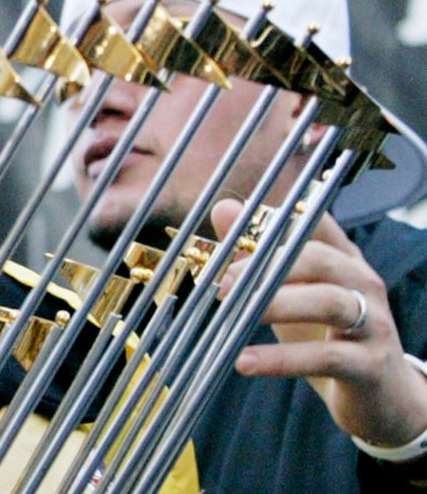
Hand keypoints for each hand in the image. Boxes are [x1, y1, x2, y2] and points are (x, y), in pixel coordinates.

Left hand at [213, 199, 426, 446]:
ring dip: (275, 305)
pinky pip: (325, 358)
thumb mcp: (291, 293)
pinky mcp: (370, 364)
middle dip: (267, 266)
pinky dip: (282, 359)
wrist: (382, 396)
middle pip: (319, 259)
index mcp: (344, 259)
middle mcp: (363, 284)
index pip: (315, 223)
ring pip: (328, 303)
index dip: (274, 221)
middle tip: (222, 281)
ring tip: (231, 313)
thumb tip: (224, 208)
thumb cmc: (328, 336)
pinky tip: (245, 362)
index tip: (233, 227)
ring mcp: (373, 323)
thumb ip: (260, 254)